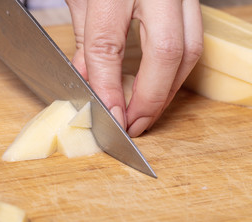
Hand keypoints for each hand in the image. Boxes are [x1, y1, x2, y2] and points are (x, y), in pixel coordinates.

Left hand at [66, 0, 202, 136]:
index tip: (110, 117)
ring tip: (147, 113)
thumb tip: (88, 80)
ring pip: (190, 49)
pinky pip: (194, 39)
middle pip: (166, 53)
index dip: (108, 88)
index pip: (107, 47)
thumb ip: (85, 36)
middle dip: (150, 99)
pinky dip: (178, 69)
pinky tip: (162, 86)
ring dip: (168, 90)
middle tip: (134, 125)